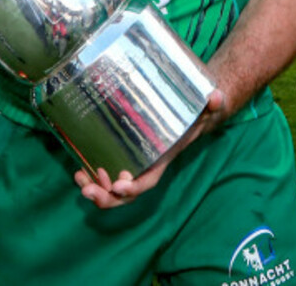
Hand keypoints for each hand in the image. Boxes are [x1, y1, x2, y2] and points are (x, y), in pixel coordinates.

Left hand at [74, 88, 224, 208]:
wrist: (190, 111)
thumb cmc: (196, 112)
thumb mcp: (206, 107)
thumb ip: (212, 104)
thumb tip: (217, 97)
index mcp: (162, 159)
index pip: (149, 180)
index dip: (134, 188)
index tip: (119, 185)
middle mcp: (146, 165)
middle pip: (126, 194)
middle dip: (107, 197)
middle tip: (88, 191)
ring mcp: (133, 160)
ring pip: (112, 188)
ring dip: (95, 189)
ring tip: (80, 180)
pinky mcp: (121, 151)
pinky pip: (106, 173)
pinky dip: (92, 177)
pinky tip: (79, 170)